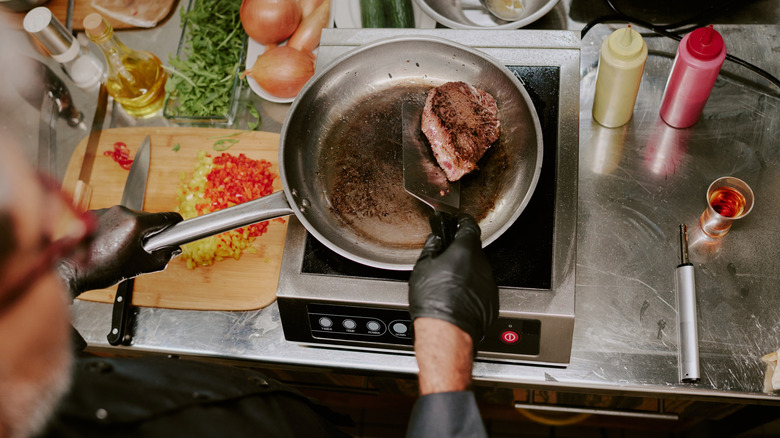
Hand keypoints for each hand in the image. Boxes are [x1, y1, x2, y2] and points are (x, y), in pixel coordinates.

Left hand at [59, 206, 182, 295]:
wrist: (69, 270)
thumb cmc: (100, 269)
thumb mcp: (139, 266)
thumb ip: (163, 256)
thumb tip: (173, 249)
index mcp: (135, 223)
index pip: (167, 217)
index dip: (176, 225)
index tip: (178, 230)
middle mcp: (121, 211)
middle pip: (148, 218)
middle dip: (150, 232)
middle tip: (143, 250)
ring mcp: (106, 210)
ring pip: (130, 219)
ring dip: (131, 231)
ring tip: (121, 250)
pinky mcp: (93, 213)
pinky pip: (113, 219)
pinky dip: (115, 230)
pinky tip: (108, 245)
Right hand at [408, 214, 497, 352]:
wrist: (447, 332)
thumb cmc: (434, 301)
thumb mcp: (423, 268)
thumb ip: (432, 249)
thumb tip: (435, 241)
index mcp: (465, 251)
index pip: (470, 227)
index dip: (464, 222)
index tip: (460, 221)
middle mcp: (482, 265)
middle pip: (474, 250)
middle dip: (461, 252)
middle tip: (445, 258)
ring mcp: (489, 283)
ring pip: (478, 270)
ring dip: (466, 272)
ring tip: (448, 284)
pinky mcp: (491, 300)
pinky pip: (481, 288)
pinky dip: (471, 289)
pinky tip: (456, 297)